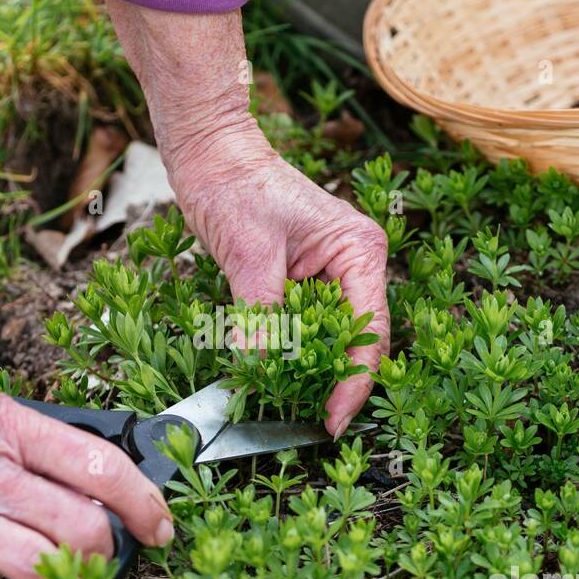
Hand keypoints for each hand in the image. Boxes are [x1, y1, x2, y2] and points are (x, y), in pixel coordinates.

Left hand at [168, 131, 389, 436]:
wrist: (210, 154)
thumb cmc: (235, 187)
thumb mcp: (250, 255)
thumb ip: (260, 314)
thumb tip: (258, 366)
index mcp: (359, 251)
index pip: (368, 331)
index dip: (353, 381)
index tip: (331, 419)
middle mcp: (355, 264)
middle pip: (357, 340)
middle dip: (336, 381)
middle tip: (314, 424)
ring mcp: (331, 272)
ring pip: (331, 337)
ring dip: (313, 370)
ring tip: (295, 407)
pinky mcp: (304, 279)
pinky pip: (306, 325)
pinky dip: (293, 351)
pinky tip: (278, 375)